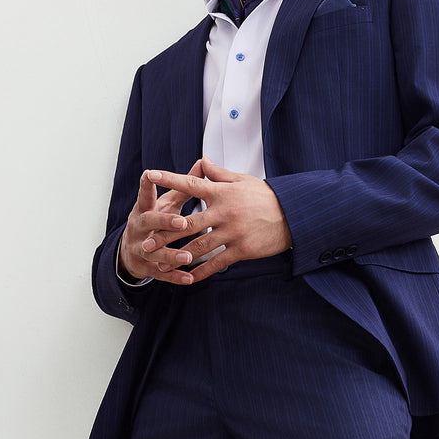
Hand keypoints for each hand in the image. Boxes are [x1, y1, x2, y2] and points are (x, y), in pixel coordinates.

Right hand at [119, 159, 207, 286]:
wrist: (131, 252)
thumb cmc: (155, 221)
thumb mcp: (166, 203)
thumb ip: (184, 186)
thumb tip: (203, 162)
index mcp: (143, 209)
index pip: (144, 194)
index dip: (146, 185)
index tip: (149, 174)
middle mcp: (138, 228)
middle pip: (148, 222)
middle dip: (164, 222)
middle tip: (182, 222)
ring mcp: (140, 248)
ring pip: (153, 252)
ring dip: (170, 255)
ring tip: (187, 257)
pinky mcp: (145, 267)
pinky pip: (160, 274)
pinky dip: (175, 277)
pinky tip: (189, 278)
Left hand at [136, 155, 291, 284]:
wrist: (293, 216)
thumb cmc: (266, 196)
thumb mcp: (242, 180)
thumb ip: (218, 174)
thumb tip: (202, 160)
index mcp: (222, 192)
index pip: (191, 184)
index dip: (170, 179)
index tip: (150, 174)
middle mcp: (224, 212)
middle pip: (188, 224)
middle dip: (165, 235)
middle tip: (146, 242)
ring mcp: (232, 232)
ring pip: (199, 246)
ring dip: (178, 257)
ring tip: (161, 264)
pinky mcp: (242, 249)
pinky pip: (217, 262)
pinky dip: (202, 271)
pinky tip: (189, 277)